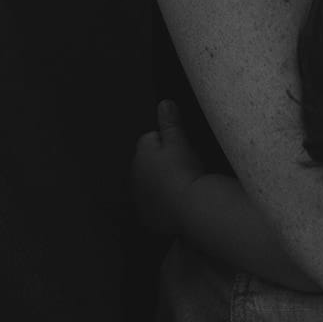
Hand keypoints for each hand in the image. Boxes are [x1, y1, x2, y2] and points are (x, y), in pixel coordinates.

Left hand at [132, 99, 209, 234]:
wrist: (188, 209)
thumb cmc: (183, 170)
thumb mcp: (179, 141)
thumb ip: (170, 123)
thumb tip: (164, 103)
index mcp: (140, 154)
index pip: (149, 139)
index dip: (166, 140)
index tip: (181, 146)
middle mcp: (134, 177)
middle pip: (147, 163)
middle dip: (160, 162)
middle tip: (184, 165)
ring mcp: (140, 200)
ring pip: (150, 184)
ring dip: (161, 183)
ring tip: (182, 185)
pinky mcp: (148, 218)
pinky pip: (154, 206)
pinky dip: (163, 203)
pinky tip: (177, 203)